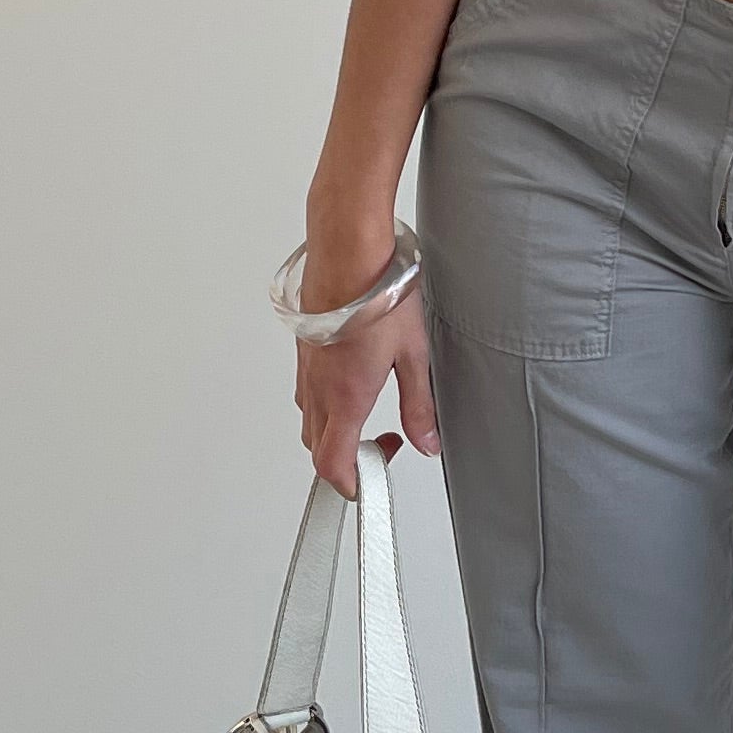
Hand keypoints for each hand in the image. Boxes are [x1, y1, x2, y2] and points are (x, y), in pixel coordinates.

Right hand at [293, 278, 439, 499]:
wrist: (346, 249)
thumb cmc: (377, 291)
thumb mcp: (414, 354)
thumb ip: (419, 405)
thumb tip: (427, 441)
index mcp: (346, 397)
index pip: (334, 464)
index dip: (353, 484)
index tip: (375, 479)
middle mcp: (319, 388)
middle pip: (318, 449)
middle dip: (347, 460)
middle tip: (381, 445)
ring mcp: (307, 370)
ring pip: (309, 421)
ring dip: (334, 432)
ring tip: (367, 415)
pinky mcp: (304, 351)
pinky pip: (306, 393)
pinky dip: (325, 404)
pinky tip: (352, 382)